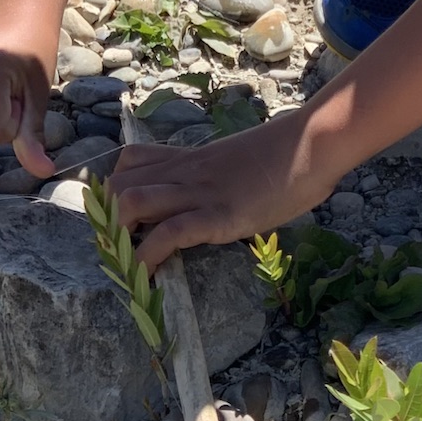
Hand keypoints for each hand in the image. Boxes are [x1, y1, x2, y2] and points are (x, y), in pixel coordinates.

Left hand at [109, 111, 331, 268]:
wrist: (312, 145)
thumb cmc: (286, 156)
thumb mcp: (237, 162)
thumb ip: (215, 176)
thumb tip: (214, 197)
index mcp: (189, 158)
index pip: (129, 161)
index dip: (116, 190)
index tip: (120, 219)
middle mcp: (185, 172)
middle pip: (119, 184)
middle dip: (108, 219)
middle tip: (121, 249)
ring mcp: (200, 192)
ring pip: (132, 201)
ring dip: (121, 235)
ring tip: (130, 262)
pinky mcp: (219, 215)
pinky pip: (170, 233)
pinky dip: (150, 256)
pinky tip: (151, 276)